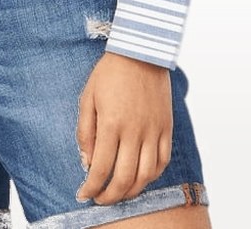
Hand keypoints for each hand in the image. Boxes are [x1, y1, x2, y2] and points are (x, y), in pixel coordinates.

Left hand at [75, 52, 171, 204]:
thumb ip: (85, 132)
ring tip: (120, 192)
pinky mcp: (166, 127)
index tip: (84, 194)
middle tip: (100, 199)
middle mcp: (134, 131)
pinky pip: (162, 161)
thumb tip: (87, 162)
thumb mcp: (87, 97)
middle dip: (110, 196)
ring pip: (146, 176)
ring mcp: (153, 130)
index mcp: (111, 124)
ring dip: (132, 191)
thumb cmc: (110, 72)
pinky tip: (141, 177)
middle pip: (124, 179)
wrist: (140, 51)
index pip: (101, 169)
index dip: (91, 188)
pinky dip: (152, 176)